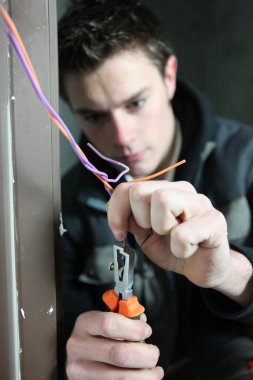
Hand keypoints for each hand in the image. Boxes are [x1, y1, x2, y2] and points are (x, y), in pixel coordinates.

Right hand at [66, 310, 163, 379]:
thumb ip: (126, 319)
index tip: (147, 331)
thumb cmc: (103, 337)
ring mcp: (80, 372)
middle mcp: (77, 348)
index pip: (109, 324)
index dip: (134, 328)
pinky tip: (143, 378)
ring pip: (122, 378)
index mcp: (84, 324)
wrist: (83, 358)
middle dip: (145, 355)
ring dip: (146, 375)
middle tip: (154, 354)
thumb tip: (142, 322)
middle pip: (118, 354)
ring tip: (154, 370)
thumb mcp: (108, 320)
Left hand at [107, 181, 252, 304]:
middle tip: (155, 233)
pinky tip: (189, 249)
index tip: (120, 232)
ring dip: (162, 229)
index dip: (116, 211)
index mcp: (163, 189)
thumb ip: (131, 219)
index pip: (127, 187)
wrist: (204, 267)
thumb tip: (110, 205)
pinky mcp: (215, 221)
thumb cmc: (175, 248)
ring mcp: (200, 202)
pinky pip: (182, 234)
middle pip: (139, 191)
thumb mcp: (145, 235)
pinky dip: (180, 250)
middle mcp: (181, 189)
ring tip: (174, 239)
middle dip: (140, 220)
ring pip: (162, 200)